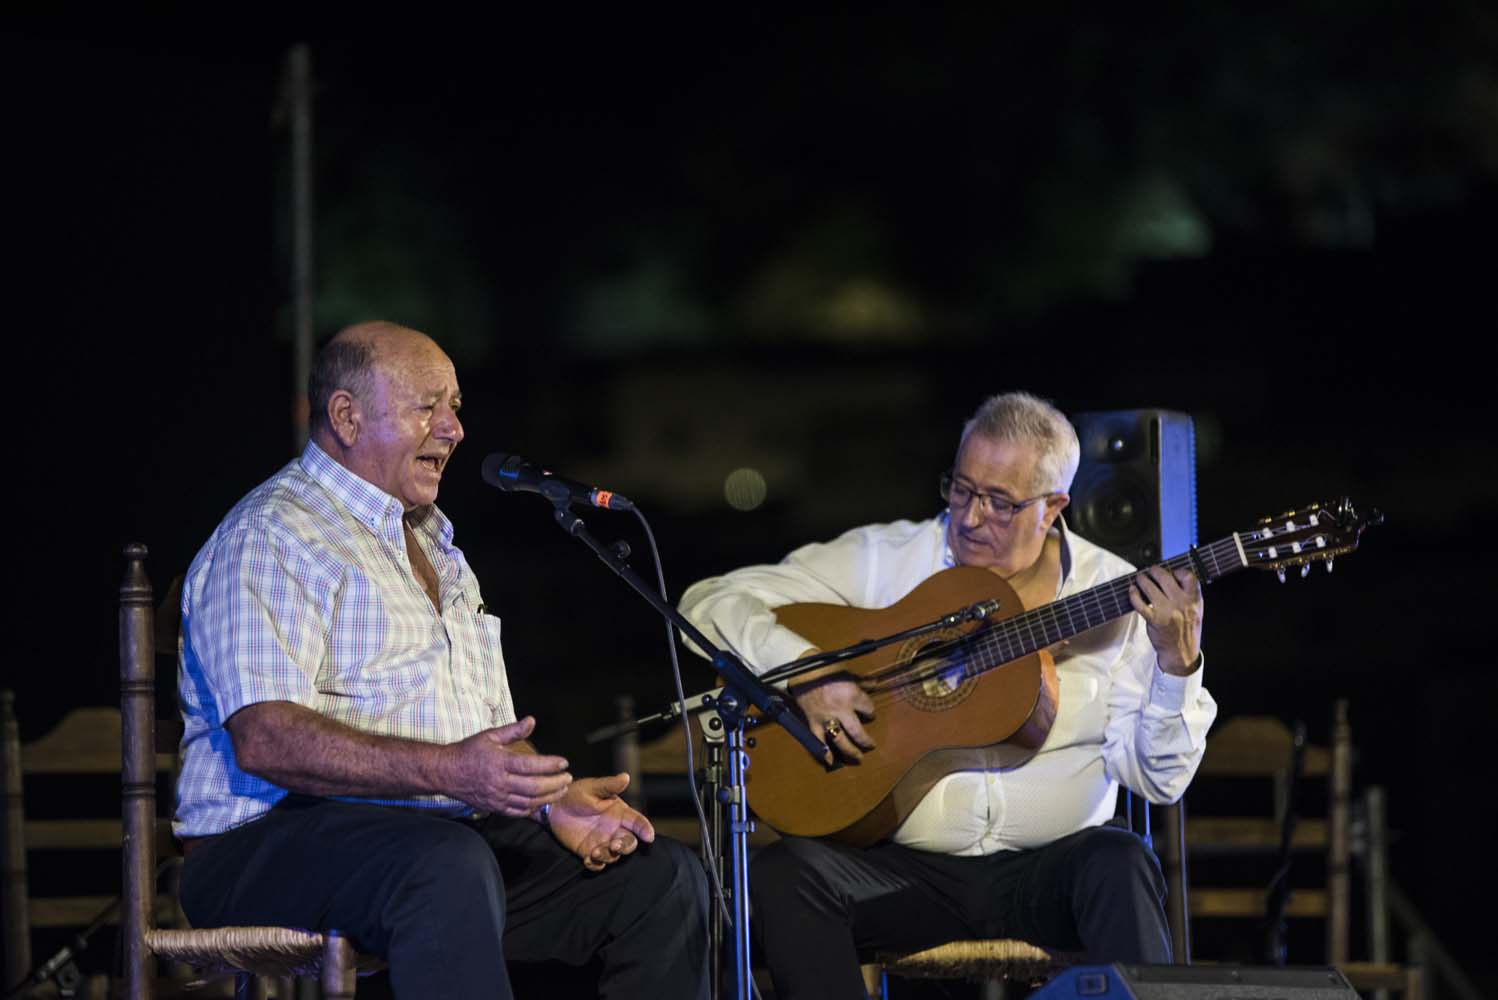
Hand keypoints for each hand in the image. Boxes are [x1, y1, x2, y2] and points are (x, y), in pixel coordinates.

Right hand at [448, 717, 571, 815]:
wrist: (446, 772)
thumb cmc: (469, 751)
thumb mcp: (490, 736)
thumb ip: (513, 730)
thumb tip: (532, 721)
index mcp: (499, 762)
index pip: (530, 765)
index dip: (550, 765)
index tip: (564, 762)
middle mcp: (499, 782)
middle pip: (534, 787)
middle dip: (555, 783)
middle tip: (568, 778)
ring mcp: (497, 797)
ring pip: (529, 802)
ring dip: (549, 797)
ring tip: (561, 790)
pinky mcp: (494, 808)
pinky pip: (517, 812)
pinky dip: (533, 809)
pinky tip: (543, 803)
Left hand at [548, 773, 654, 871]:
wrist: (554, 807)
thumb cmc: (576, 793)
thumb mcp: (592, 787)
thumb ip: (609, 785)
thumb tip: (626, 777)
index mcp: (619, 813)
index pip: (637, 822)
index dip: (645, 829)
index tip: (649, 837)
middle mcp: (614, 829)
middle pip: (629, 842)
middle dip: (626, 847)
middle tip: (615, 845)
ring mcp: (602, 842)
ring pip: (614, 855)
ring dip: (608, 856)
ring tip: (596, 852)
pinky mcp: (588, 852)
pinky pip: (597, 864)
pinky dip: (595, 865)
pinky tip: (588, 859)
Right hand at [791, 652, 876, 764]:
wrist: (802, 669)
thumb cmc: (827, 669)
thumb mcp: (848, 673)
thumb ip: (862, 681)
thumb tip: (875, 684)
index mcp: (851, 695)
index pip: (868, 708)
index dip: (870, 711)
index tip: (869, 712)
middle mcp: (841, 710)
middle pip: (857, 731)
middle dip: (865, 741)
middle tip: (871, 745)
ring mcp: (826, 718)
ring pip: (840, 740)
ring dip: (850, 751)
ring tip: (858, 757)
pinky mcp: (813, 721)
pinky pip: (818, 739)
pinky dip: (823, 752)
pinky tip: (830, 761)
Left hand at [1128, 565, 1203, 674]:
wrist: (1182, 653)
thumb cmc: (1187, 630)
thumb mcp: (1196, 610)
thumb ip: (1188, 595)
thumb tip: (1173, 577)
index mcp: (1194, 600)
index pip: (1188, 576)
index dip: (1178, 571)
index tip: (1171, 572)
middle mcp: (1182, 603)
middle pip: (1165, 577)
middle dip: (1154, 571)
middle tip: (1150, 571)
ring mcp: (1167, 611)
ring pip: (1150, 587)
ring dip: (1142, 580)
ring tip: (1140, 578)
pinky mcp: (1154, 620)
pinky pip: (1140, 603)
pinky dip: (1133, 595)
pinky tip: (1132, 590)